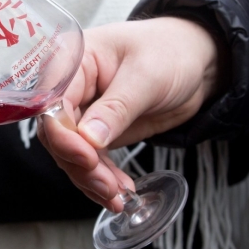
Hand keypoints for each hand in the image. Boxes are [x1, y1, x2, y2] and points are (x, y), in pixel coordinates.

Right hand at [38, 17, 222, 208]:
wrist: (195, 62)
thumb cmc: (170, 52)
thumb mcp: (147, 76)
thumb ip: (117, 107)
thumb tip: (89, 138)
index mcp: (73, 63)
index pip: (53, 103)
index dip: (64, 135)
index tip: (87, 158)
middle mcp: (70, 89)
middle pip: (57, 134)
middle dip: (79, 164)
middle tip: (106, 186)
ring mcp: (82, 113)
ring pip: (70, 153)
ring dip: (91, 178)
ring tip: (116, 197)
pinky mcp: (96, 133)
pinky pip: (89, 161)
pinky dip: (101, 179)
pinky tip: (118, 193)